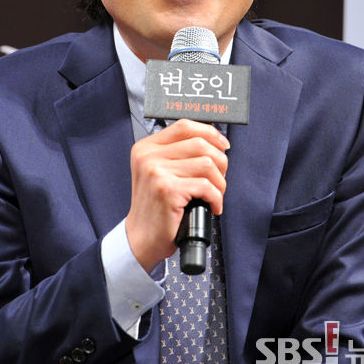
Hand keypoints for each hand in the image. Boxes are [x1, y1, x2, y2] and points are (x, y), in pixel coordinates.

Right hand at [125, 118, 229, 273]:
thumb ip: (177, 153)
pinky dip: (217, 198)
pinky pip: (207, 187)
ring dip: (220, 183)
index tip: (222, 144)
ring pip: (207, 164)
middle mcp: (149, 156)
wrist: (141, 237)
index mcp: (146, 147)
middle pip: (200, 143)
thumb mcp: (158, 172)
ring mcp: (157, 172)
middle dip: (220, 161)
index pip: (184, 126)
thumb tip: (213, 142)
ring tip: (215, 194)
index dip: (209, 132)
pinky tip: (213, 206)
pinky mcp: (168, 190)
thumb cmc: (155, 206)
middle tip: (220, 178)